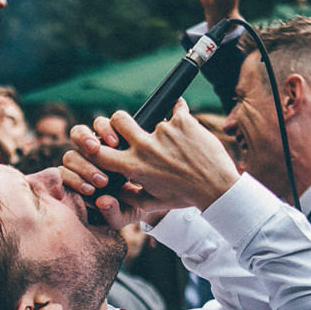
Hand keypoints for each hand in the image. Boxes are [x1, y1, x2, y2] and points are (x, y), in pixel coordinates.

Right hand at [62, 99, 239, 221]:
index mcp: (134, 166)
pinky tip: (185, 124)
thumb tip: (111, 189)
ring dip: (160, 127)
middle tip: (127, 128)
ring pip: (152, 118)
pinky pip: (177, 106)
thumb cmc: (184, 196)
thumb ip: (127, 195)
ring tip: (176, 143)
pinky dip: (180, 112)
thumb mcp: (151, 203)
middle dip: (118, 121)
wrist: (217, 188)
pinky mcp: (183, 120)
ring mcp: (164, 131)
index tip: (99, 144)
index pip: (99, 151)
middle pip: (117, 119)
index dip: (94, 145)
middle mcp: (145, 146)